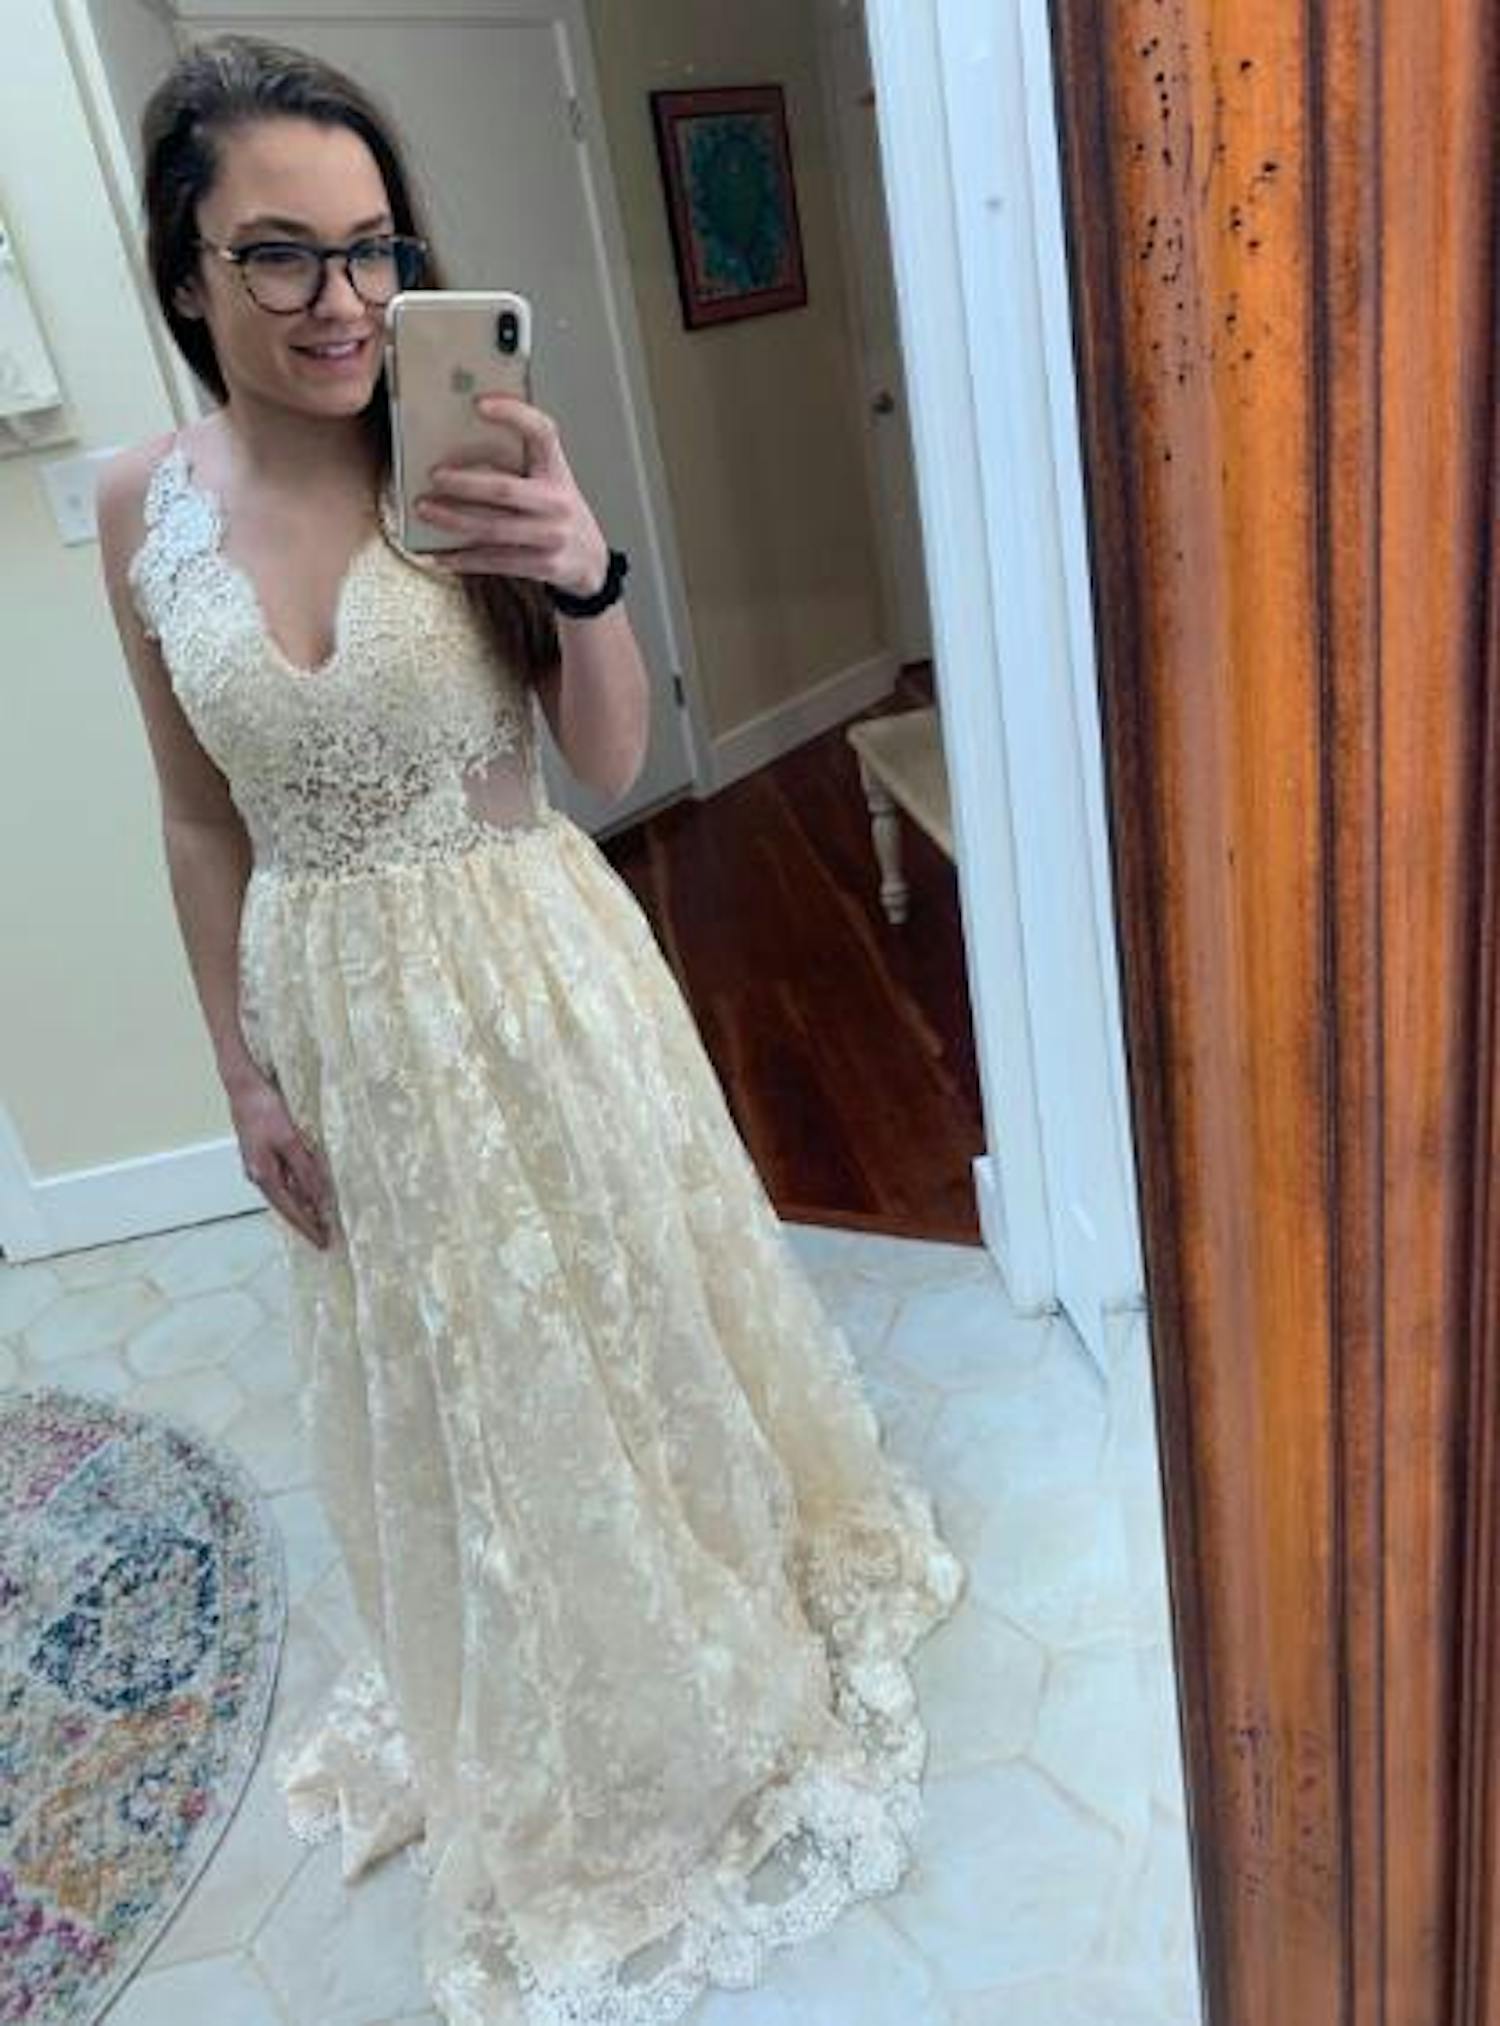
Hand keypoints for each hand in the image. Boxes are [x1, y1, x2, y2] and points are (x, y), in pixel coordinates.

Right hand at [230, 1070, 336, 1249]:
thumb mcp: (290, 1140)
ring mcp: (260, 1164)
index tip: (323, 1242)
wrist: (243, 1086)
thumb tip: (319, 1197)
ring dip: (305, 1204)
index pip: (291, 1210)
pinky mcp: (264, 1153)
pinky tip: (312, 1189)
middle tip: (328, 1235)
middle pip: (288, 1205)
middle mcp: (259, 1174)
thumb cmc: (264, 1109)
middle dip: (308, 1220)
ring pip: (287, 1191)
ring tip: (324, 1217)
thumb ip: (306, 1170)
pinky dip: (300, 1186)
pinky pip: (286, 1177)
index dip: (308, 1227)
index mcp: (263, 1175)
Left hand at [414, 394, 610, 598]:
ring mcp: (553, 536)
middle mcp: (558, 502)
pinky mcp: (544, 566)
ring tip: (426, 510)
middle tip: (434, 476)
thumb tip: (459, 454)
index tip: (480, 403)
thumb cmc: (559, 515)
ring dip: (453, 520)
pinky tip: (442, 555)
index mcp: (558, 471)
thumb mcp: (550, 482)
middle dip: (464, 483)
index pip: (542, 433)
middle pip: (504, 488)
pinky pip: (496, 561)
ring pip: (493, 528)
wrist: (591, 562)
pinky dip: (464, 558)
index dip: (514, 414)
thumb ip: (518, 466)